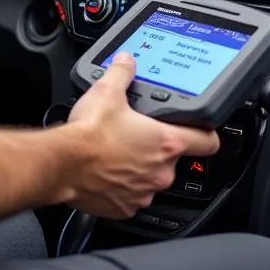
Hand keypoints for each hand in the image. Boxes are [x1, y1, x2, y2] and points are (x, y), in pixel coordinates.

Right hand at [64, 53, 219, 218]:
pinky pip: (132, 194)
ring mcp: (143, 192)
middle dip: (159, 146)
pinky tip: (108, 169)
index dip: (207, 132)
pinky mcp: (125, 208)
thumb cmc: (88, 134)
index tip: (202, 128)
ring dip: (140, 165)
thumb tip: (126, 61)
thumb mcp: (108, 91)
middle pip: (174, 157)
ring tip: (119, 150)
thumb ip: (123, 72)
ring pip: (152, 177)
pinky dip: (123, 184)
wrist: (62, 164)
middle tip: (138, 132)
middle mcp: (160, 172)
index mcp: (165, 142)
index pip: (208, 141)